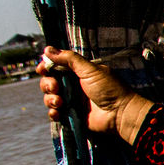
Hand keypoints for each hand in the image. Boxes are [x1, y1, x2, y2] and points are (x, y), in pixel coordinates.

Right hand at [39, 46, 153, 144]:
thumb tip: (47, 49)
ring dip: (50, 99)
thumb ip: (70, 59)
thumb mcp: (90, 70)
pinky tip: (58, 112)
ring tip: (60, 102)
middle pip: (49, 82)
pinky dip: (53, 112)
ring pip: (50, 97)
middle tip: (56, 87)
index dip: (46, 67)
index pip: (55, 67)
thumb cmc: (110, 89)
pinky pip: (55, 113)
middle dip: (48, 84)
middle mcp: (73, 85)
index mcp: (78, 72)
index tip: (43, 69)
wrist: (120, 113)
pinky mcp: (72, 115)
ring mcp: (72, 101)